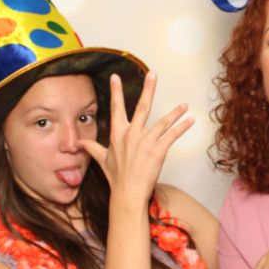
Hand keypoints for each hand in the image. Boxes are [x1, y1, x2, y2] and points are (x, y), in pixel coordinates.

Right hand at [78, 72, 192, 203]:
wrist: (127, 193)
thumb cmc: (116, 177)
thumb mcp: (101, 160)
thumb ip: (92, 147)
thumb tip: (79, 143)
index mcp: (118, 134)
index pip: (116, 108)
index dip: (116, 91)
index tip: (116, 77)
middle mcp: (132, 135)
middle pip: (142, 107)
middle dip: (148, 89)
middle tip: (153, 74)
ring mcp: (145, 142)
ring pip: (163, 122)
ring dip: (175, 112)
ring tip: (184, 105)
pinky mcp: (158, 151)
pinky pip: (172, 136)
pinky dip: (182, 128)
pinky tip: (190, 121)